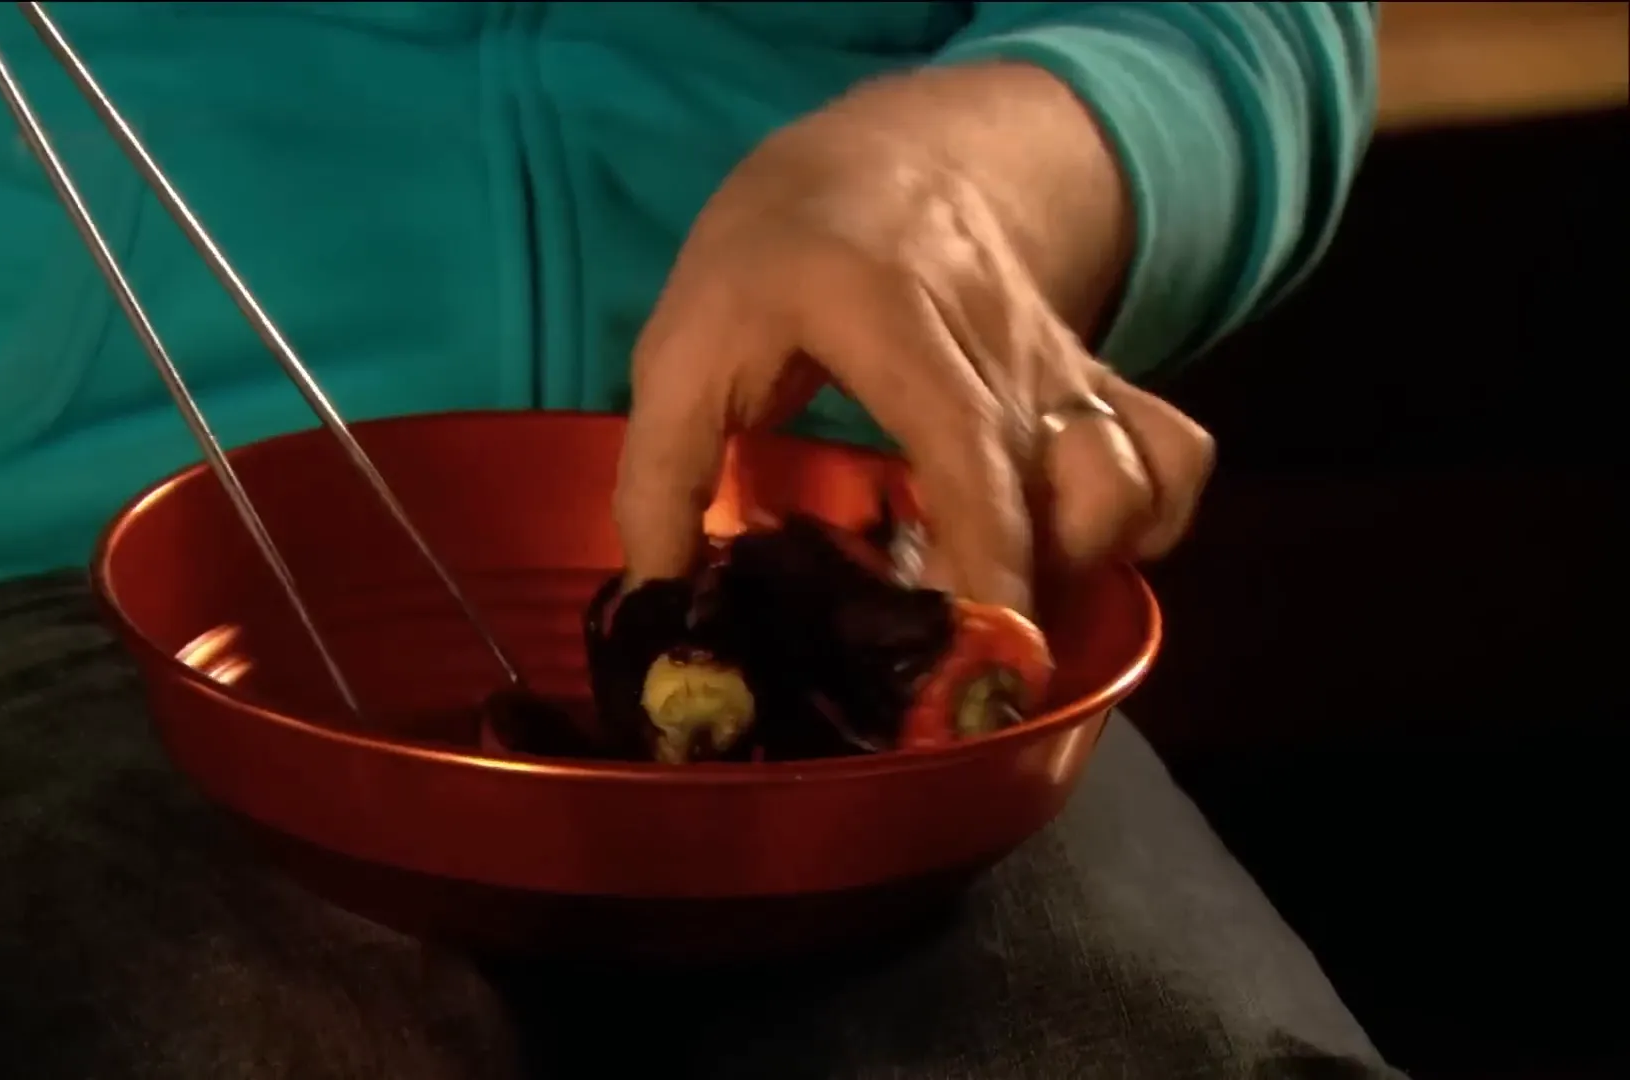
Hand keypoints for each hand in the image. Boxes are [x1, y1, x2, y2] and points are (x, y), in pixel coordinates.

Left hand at [615, 64, 1214, 615]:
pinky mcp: (1092, 379)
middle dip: (1038, 592)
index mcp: (887, 311)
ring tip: (1006, 610)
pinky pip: (1170, 454)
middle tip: (966, 674)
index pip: (964, 438)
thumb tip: (661, 611)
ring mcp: (1060, 358)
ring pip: (1135, 468)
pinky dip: (1146, 522)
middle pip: (1069, 474)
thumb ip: (661, 476)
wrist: (880, 158)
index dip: (987, 548)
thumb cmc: (768, 257)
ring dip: (1089, 559)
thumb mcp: (681, 345)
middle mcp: (998, 336)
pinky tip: (1072, 558)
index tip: (982, 642)